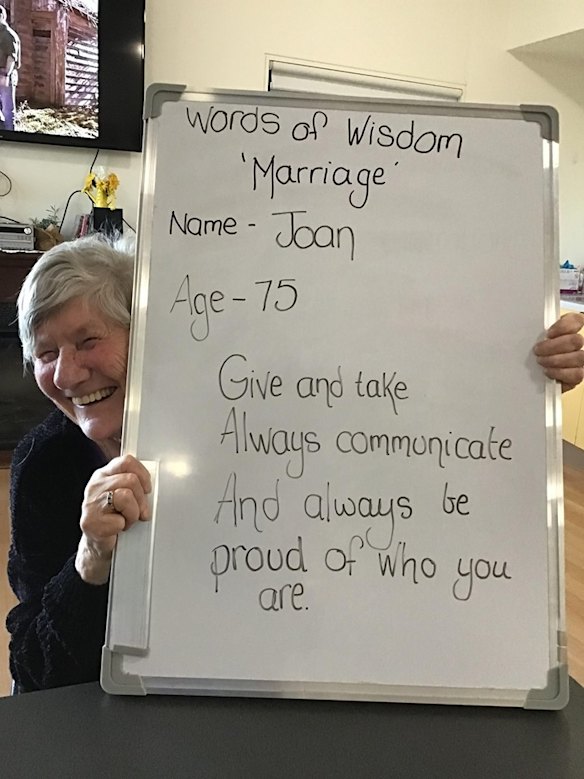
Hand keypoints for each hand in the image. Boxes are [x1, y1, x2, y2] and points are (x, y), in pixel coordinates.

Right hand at [75, 454, 151, 583]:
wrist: (99, 544)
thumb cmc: (114, 518)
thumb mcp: (124, 495)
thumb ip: (134, 483)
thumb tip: (153, 482)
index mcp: (104, 475)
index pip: (126, 461)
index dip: (143, 474)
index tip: (147, 488)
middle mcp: (95, 486)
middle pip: (130, 480)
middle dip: (141, 499)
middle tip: (138, 512)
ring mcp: (90, 503)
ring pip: (126, 497)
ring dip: (132, 513)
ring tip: (125, 520)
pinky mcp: (90, 521)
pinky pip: (120, 520)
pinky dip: (124, 527)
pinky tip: (117, 529)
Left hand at [533, 312, 583, 391]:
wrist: (537, 374)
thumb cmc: (537, 353)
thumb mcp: (536, 340)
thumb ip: (540, 333)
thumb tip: (533, 330)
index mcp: (570, 330)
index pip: (577, 320)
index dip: (563, 326)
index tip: (548, 334)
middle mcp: (579, 344)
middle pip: (576, 340)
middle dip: (553, 346)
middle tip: (538, 351)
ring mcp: (581, 360)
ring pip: (579, 357)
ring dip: (556, 360)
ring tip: (541, 361)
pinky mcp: (578, 375)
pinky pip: (577, 375)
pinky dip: (560, 373)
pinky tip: (548, 371)